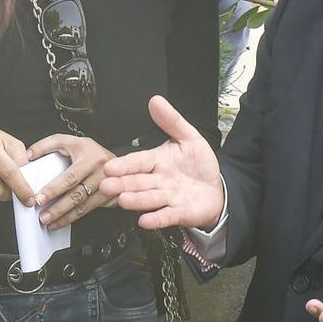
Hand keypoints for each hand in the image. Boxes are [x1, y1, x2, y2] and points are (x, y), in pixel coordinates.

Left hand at [27, 133, 115, 230]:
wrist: (117, 162)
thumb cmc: (90, 152)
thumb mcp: (70, 141)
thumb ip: (48, 145)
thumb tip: (29, 154)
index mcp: (90, 157)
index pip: (70, 176)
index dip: (54, 189)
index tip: (40, 198)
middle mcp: (101, 172)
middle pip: (77, 194)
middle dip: (58, 208)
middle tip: (42, 216)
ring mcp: (108, 187)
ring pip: (83, 206)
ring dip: (64, 216)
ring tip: (49, 222)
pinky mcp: (109, 198)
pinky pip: (88, 210)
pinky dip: (73, 218)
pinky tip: (61, 222)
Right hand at [99, 96, 223, 231]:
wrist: (216, 189)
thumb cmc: (199, 165)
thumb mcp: (189, 138)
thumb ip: (172, 121)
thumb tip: (155, 101)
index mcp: (158, 161)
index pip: (138, 162)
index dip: (125, 165)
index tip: (109, 167)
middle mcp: (159, 181)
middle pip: (138, 182)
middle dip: (122, 184)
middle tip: (106, 186)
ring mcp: (168, 198)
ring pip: (149, 199)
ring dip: (136, 200)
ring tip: (123, 201)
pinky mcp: (179, 213)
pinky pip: (166, 216)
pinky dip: (156, 219)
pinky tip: (145, 221)